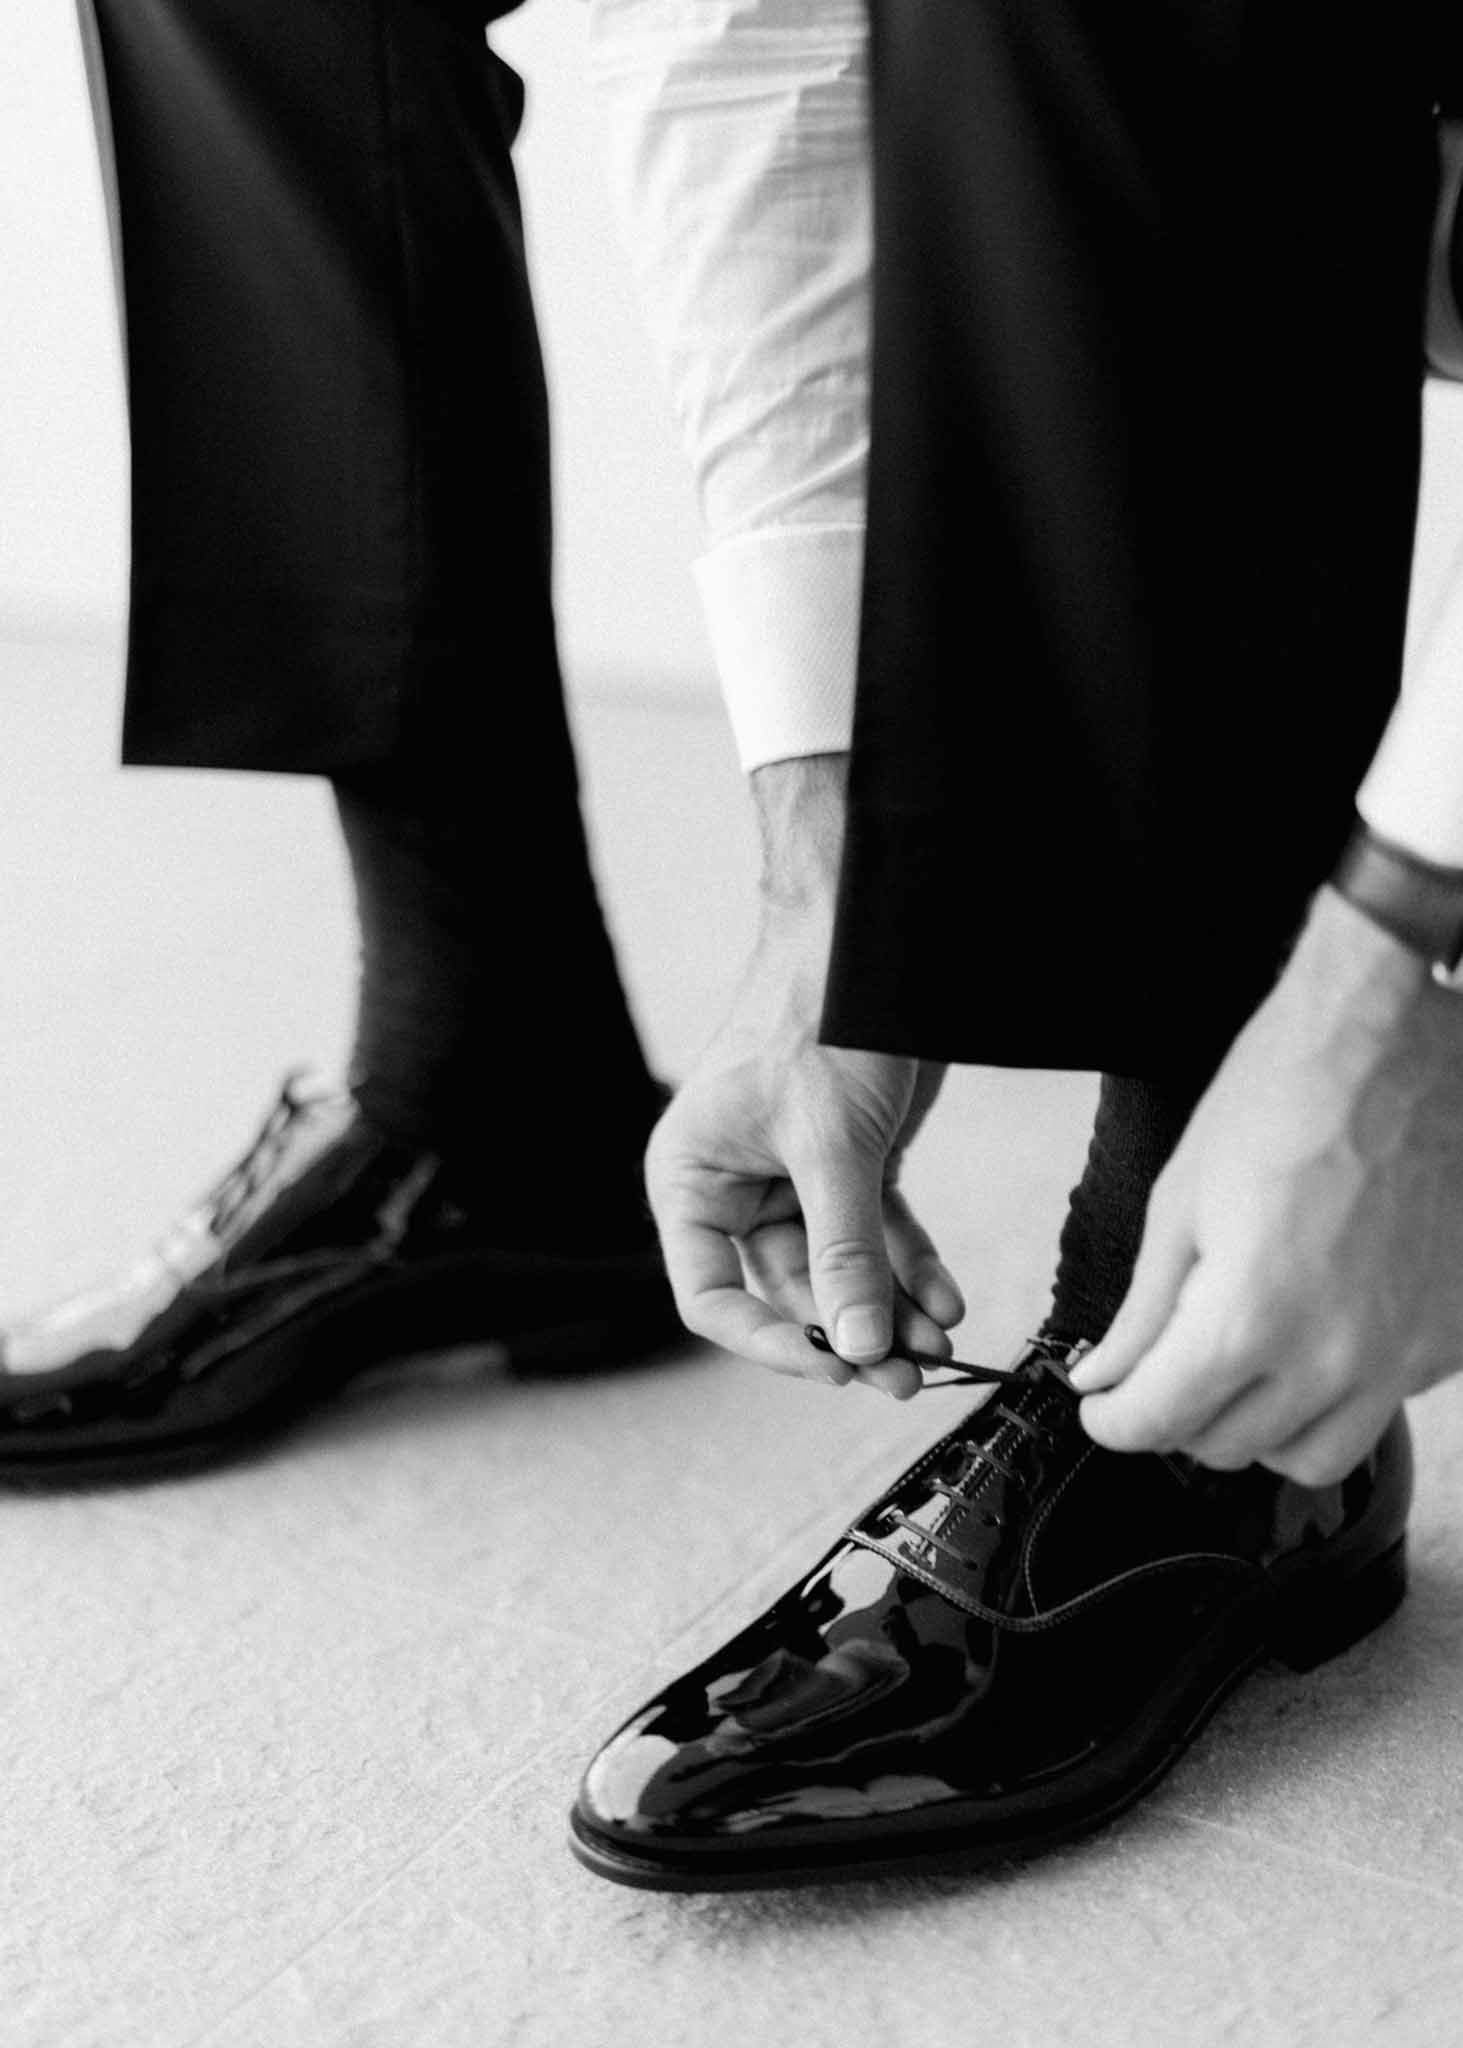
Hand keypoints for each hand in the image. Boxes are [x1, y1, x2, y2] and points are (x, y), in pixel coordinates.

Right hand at [645, 756, 962, 1395]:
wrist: (869, 935)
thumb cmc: (819, 1016)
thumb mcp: (831, 1146)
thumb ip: (844, 1251)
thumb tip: (857, 1347)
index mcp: (693, 1179)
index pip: (711, 1294)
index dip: (768, 1342)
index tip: (832, 1368)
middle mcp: (735, 1185)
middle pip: (786, 1291)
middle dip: (850, 1332)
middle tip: (907, 1377)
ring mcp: (793, 1176)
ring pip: (838, 1269)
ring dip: (888, 1309)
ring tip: (941, 1344)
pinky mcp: (849, 1161)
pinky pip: (876, 1233)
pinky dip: (910, 1266)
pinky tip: (947, 1299)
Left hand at [1071, 888, 1462, 1482]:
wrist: (1396, 1043)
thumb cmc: (1286, 1098)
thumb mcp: (1182, 1203)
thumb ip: (1143, 1311)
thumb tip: (1104, 1373)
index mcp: (1252, 1316)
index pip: (1158, 1421)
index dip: (1112, 1419)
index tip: (1103, 1404)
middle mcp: (1334, 1355)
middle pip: (1227, 1448)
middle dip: (1176, 1415)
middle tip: (1161, 1368)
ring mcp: (1402, 1356)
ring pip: (1309, 1457)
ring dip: (1258, 1428)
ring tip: (1237, 1368)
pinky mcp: (1446, 1343)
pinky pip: (1377, 1411)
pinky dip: (1332, 1396)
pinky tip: (1312, 1336)